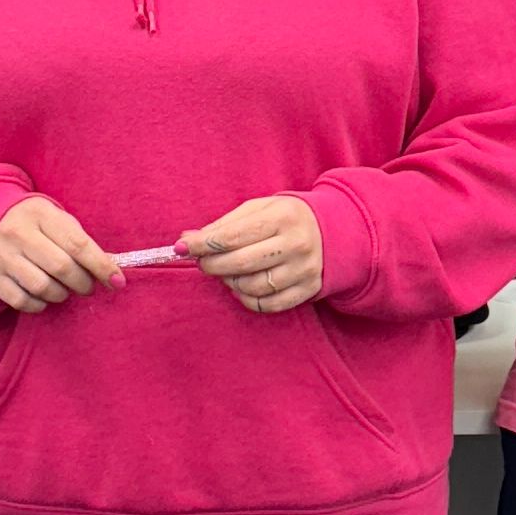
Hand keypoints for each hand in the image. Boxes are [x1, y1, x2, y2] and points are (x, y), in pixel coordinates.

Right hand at [0, 196, 122, 311]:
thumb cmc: (37, 225)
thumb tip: (111, 273)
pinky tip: (44, 296)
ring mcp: (2, 256)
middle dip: (83, 283)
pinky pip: (22, 301)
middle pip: (61, 267)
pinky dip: (40, 305)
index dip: (101, 266)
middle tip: (87, 286)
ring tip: (64, 289)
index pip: (77, 244)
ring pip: (42, 287)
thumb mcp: (58, 222)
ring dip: (62, 295)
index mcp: (40, 214)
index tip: (118, 282)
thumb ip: (82, 243)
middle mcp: (18, 233)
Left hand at [183, 195, 324, 313]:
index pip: (232, 236)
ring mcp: (304, 270)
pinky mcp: (308, 290)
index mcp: (282, 217)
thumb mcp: (258, 209)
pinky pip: (268, 305)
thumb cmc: (285, 218)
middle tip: (202, 263)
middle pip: (239, 264)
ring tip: (226, 272)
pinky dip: (247, 299)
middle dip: (211, 265)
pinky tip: (243, 286)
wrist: (333, 231)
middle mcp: (296, 244)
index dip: (202, 245)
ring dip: (229, 282)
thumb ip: (223, 224)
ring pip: (251, 287)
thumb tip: (187, 240)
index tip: (182, 248)